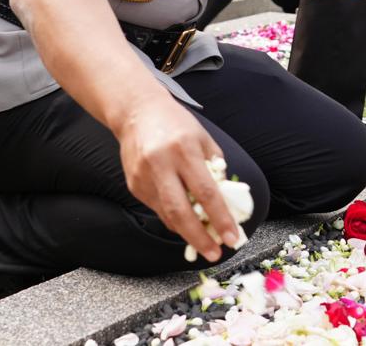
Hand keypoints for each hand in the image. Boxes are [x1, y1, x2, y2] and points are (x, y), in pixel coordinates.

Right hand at [116, 92, 239, 263]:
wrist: (136, 112)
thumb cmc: (176, 124)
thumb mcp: (203, 138)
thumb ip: (215, 167)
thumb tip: (228, 200)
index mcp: (184, 150)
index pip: (206, 192)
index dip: (220, 218)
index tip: (232, 237)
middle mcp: (161, 164)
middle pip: (180, 211)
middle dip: (199, 238)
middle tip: (214, 253)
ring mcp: (143, 177)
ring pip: (167, 215)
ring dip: (187, 232)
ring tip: (204, 242)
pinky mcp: (133, 185)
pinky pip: (157, 209)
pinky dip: (173, 218)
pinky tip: (185, 220)